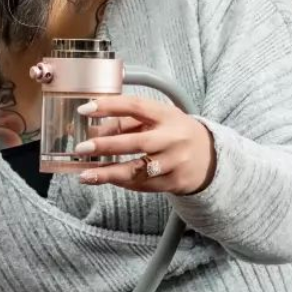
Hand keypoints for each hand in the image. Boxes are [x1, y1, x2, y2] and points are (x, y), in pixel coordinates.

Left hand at [73, 96, 215, 195]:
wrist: (209, 157)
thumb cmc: (174, 133)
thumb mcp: (156, 119)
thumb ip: (125, 121)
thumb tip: (92, 129)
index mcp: (167, 115)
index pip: (136, 107)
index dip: (110, 106)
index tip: (84, 110)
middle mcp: (173, 138)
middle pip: (138, 142)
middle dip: (107, 145)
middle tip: (82, 149)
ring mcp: (175, 162)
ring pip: (139, 170)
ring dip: (110, 173)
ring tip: (85, 175)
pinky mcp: (174, 182)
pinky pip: (143, 184)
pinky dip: (122, 182)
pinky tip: (105, 179)